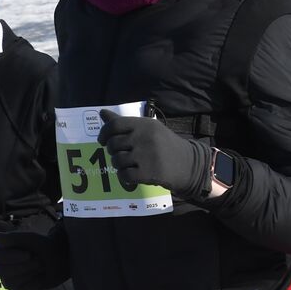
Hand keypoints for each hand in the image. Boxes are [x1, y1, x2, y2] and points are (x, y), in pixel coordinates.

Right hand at [0, 222, 70, 289]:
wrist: (60, 259)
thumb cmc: (43, 246)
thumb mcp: (30, 238)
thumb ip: (13, 237)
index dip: (10, 256)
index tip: (28, 254)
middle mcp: (0, 267)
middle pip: (1, 271)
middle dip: (24, 266)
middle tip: (39, 260)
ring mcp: (8, 281)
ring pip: (9, 283)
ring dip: (29, 274)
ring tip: (39, 266)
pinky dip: (34, 284)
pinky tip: (39, 277)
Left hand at [97, 110, 211, 198]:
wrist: (188, 164)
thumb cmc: (164, 145)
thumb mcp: (148, 129)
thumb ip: (124, 123)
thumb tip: (102, 113)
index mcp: (145, 124)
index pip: (114, 125)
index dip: (103, 134)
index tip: (102, 141)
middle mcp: (145, 137)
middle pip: (112, 144)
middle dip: (113, 152)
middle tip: (123, 154)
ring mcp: (147, 155)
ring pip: (116, 161)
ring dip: (119, 165)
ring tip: (131, 164)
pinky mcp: (148, 172)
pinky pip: (124, 175)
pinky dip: (125, 177)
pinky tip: (134, 174)